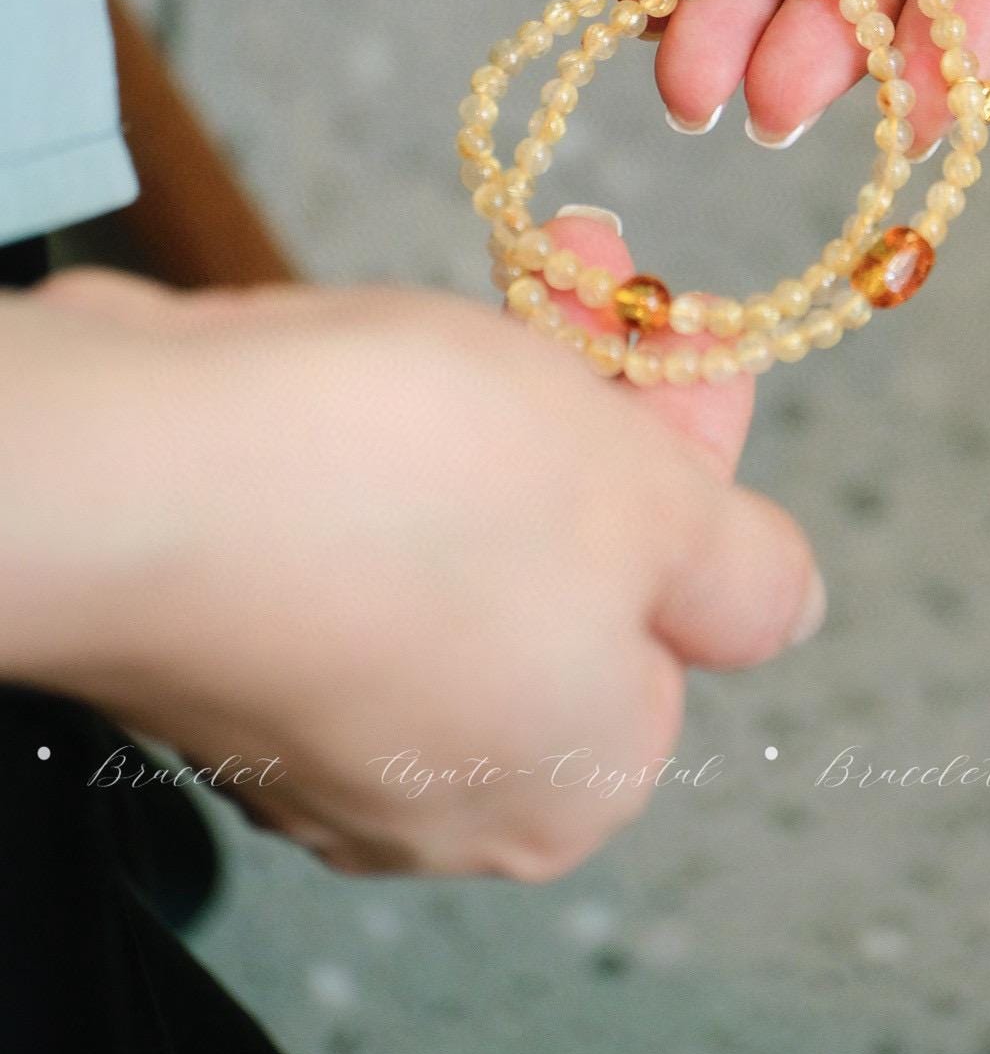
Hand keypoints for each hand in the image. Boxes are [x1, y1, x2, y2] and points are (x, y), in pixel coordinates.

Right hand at [2, 228, 821, 879]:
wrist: (136, 473)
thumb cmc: (415, 491)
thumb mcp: (646, 506)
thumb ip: (741, 571)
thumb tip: (789, 609)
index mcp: (572, 781)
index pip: (687, 613)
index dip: (699, 451)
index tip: (693, 329)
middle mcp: (445, 786)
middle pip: (577, 566)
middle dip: (604, 398)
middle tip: (605, 268)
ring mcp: (323, 720)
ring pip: (469, 532)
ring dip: (511, 392)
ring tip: (528, 267)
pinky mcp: (234, 639)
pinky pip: (357, 530)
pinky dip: (398, 432)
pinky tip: (400, 343)